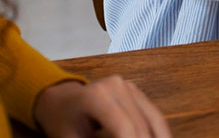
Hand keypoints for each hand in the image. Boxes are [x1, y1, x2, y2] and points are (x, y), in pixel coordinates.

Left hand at [34, 77, 169, 137]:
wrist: (60, 101)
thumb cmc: (61, 123)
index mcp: (96, 96)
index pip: (124, 128)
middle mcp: (116, 86)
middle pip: (140, 125)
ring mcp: (129, 86)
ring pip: (153, 120)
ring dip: (158, 137)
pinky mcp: (136, 91)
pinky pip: (154, 115)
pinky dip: (158, 132)